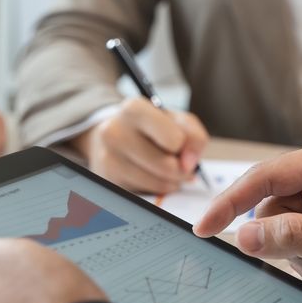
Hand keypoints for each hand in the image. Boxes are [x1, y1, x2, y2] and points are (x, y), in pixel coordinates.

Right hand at [71, 98, 208, 193]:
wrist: (114, 136)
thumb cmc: (151, 127)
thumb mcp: (176, 120)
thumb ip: (194, 136)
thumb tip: (188, 164)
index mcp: (134, 109)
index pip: (174, 140)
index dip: (184, 146)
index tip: (180, 145)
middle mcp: (114, 132)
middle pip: (167, 166)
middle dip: (181, 168)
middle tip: (177, 161)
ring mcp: (108, 158)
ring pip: (159, 183)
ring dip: (171, 180)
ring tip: (164, 167)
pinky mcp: (109, 180)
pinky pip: (147, 193)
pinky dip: (157, 187)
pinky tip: (151, 175)